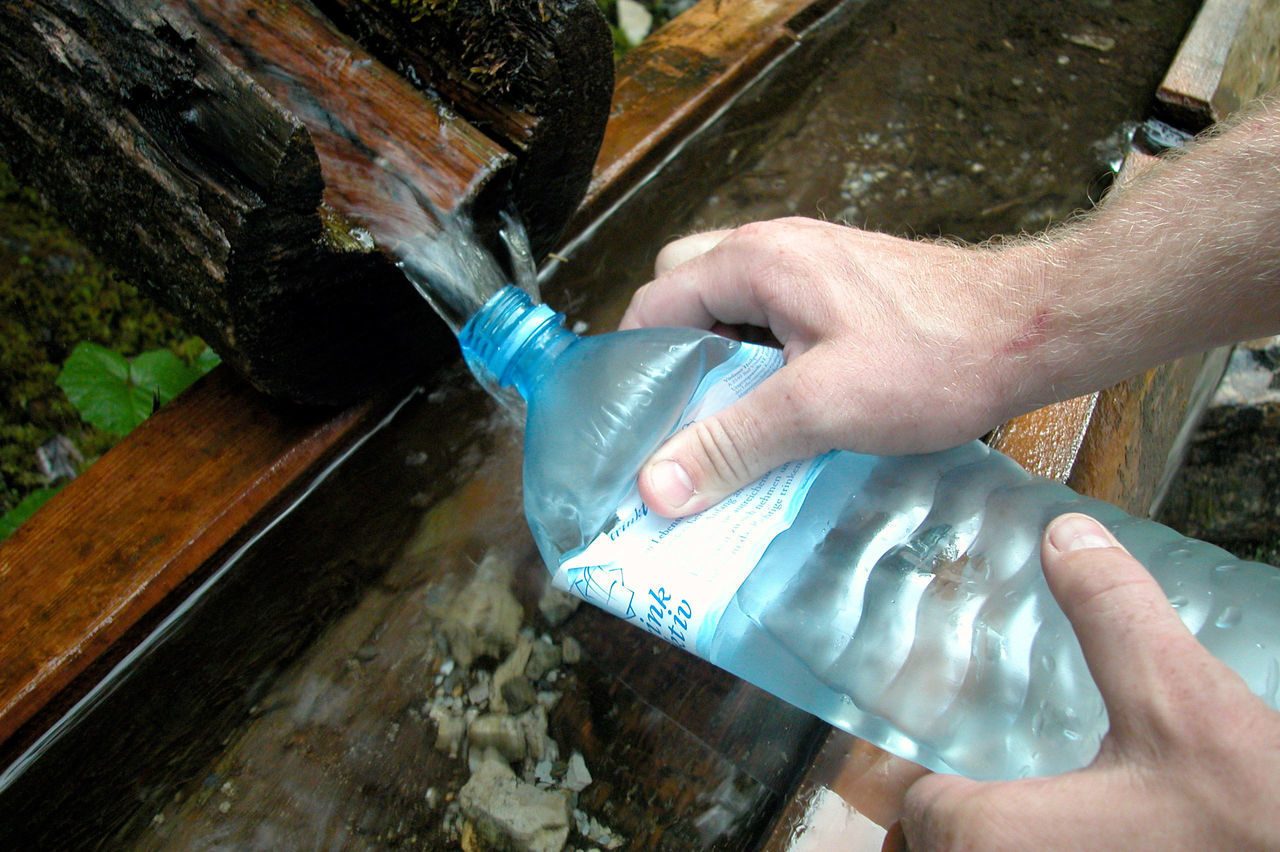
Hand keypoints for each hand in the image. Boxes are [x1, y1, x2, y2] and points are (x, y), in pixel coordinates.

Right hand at [619, 217, 1039, 516]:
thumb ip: (734, 442)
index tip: (637, 432)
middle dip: (678, 361)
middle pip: (686, 297)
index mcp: (754, 260)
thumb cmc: (933, 358)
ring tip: (733, 426)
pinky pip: (773, 319)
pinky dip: (762, 362)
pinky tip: (785, 411)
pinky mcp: (841, 290)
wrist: (1032, 329)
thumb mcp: (821, 408)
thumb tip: (654, 487)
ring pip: (732, 310)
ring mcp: (811, 265)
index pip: (654, 304)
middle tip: (689, 424)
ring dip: (723, 365)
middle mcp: (774, 249)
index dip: (636, 370)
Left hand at [889, 513, 1279, 850]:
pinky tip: (1083, 825)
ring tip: (1030, 794)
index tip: (939, 734)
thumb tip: (1067, 537)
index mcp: (994, 839)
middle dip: (952, 803)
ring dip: (991, 833)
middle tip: (981, 758)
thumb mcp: (1179, 698)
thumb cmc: (1249, 818)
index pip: (913, 802)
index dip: (924, 764)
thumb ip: (1113, 613)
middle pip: (936, 840)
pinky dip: (1038, 846)